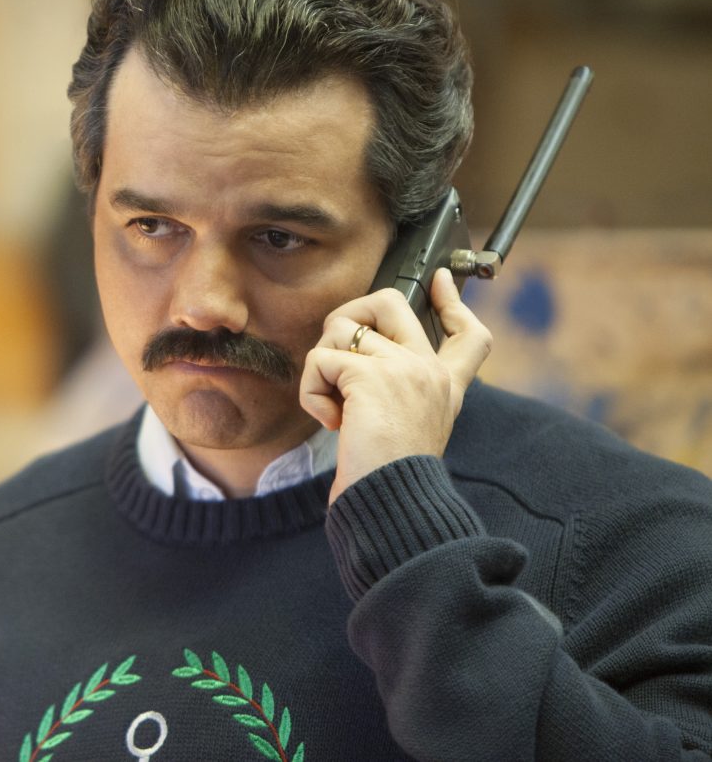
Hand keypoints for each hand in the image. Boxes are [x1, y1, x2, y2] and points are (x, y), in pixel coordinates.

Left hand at [299, 269, 492, 505]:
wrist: (390, 502)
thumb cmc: (389, 477)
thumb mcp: (409, 430)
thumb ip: (398, 394)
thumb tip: (355, 363)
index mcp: (446, 386)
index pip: (469, 334)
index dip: (453, 302)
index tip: (441, 280)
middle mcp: (429, 371)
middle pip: (390, 302)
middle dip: (348, 316)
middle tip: (337, 358)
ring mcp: (403, 368)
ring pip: (340, 330)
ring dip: (322, 368)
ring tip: (336, 406)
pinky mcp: (369, 375)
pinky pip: (320, 360)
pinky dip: (311, 391)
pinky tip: (331, 420)